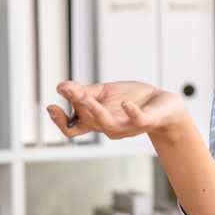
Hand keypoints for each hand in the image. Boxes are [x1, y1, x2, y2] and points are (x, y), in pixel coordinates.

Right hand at [46, 80, 188, 141]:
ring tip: (87, 97)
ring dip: (95, 111)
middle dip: (77, 106)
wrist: (163, 104)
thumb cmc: (133, 98)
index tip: (51, 106)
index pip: (71, 128)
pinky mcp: (144, 121)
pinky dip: (130, 112)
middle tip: (71, 92)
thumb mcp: (105, 92)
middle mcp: (108, 127)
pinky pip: (136, 120)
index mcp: (95, 121)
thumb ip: (84, 91)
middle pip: (86, 122)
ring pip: (106, 124)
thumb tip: (61, 86)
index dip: (59, 121)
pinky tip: (125, 103)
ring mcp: (125, 126)